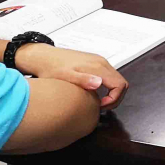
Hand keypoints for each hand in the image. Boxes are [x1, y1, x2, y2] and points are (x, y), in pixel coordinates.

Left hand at [14, 43, 128, 108]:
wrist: (43, 57)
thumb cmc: (52, 68)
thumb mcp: (66, 78)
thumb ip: (83, 80)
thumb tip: (99, 84)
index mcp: (98, 67)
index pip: (120, 84)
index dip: (114, 99)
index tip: (100, 106)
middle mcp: (102, 62)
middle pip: (121, 82)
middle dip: (115, 98)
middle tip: (101, 107)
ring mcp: (99, 61)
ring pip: (116, 79)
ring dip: (111, 93)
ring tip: (97, 102)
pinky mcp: (95, 62)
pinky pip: (108, 76)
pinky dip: (107, 87)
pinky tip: (93, 93)